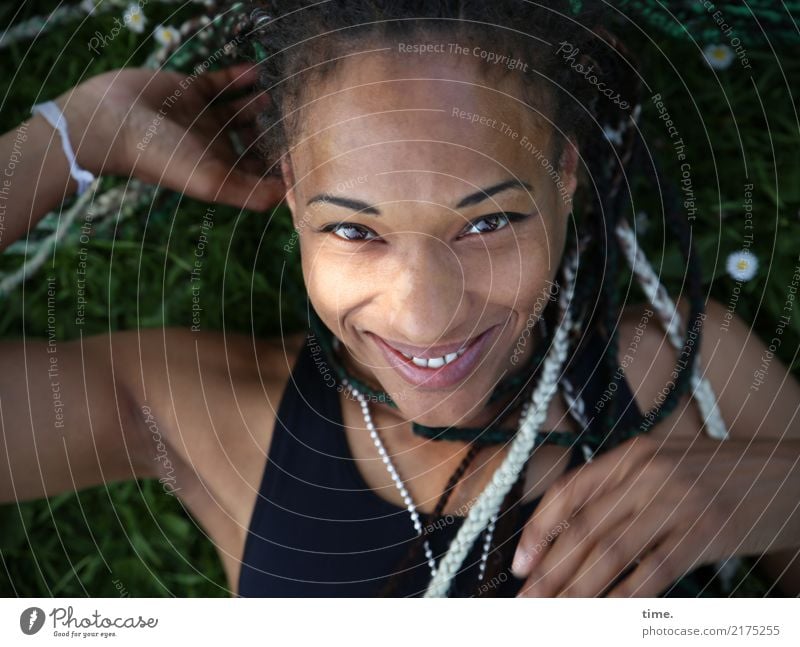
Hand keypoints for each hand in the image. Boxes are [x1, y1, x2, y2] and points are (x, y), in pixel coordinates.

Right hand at [53, 63, 283, 210]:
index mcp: (223, 172)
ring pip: (245, 110)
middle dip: (280, 131)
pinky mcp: (192, 90)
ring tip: (285, 91)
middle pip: (258, 140)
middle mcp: (216, 148)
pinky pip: (224, 83)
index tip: (309, 152)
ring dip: (265, 102)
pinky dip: (242, 77)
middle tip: (303, 116)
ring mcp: (204, 118)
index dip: (286, 166)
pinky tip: (259, 71)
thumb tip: (289, 196)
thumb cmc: (162, 159)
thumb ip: (253, 194)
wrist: (112, 121)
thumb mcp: (214, 183)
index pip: (263, 172)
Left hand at [510, 433, 799, 596]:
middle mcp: (648, 473)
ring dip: (576, 589)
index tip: (521, 563)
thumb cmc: (721, 474)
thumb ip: (623, 488)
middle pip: (584, 527)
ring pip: (610, 552)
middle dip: (549, 569)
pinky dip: (623, 598)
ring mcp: (677, 502)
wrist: (790, 476)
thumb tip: (573, 529)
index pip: (570, 491)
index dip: (540, 528)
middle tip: (524, 601)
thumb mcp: (666, 464)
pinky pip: (653, 571)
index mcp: (633, 454)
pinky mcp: (705, 533)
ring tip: (552, 614)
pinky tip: (603, 617)